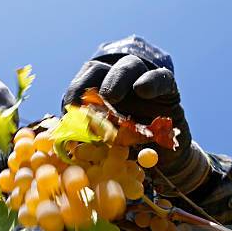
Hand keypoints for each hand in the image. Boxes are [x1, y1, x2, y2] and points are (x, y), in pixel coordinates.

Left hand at [62, 55, 190, 155]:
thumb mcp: (106, 148)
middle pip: (102, 69)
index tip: (69, 107)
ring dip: (118, 77)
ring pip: (130, 65)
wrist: (164, 165)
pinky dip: (151, 81)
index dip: (75, 90)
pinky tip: (143, 90)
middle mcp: (120, 83)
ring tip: (110, 95)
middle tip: (86, 101)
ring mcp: (144, 83)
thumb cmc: (130, 155)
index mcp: (100, 94)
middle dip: (91, 82)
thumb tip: (63, 131)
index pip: (84, 80)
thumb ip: (88, 136)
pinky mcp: (168, 91)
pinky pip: (161, 77)